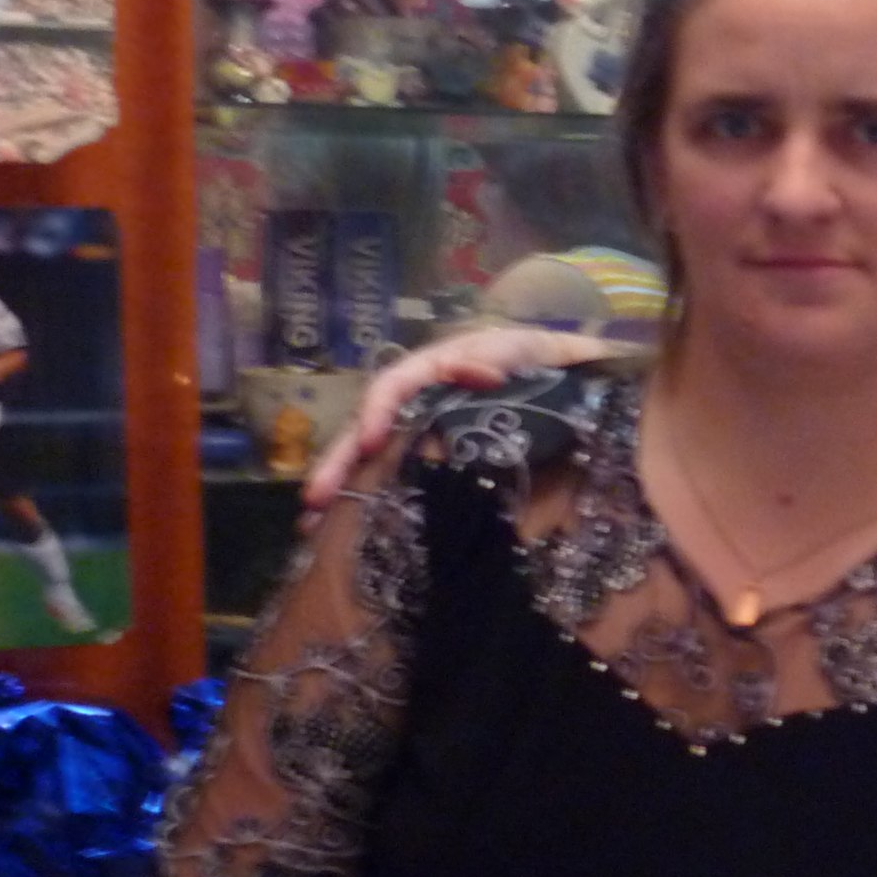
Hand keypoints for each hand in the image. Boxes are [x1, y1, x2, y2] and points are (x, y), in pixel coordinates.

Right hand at [300, 325, 615, 511]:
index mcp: (435, 368)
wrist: (564, 375)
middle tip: (316, 501)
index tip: (370, 443)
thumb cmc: (542, 358)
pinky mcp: (430, 452)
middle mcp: (417, 396)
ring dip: (342, 486)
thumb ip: (499, 356)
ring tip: (313, 524)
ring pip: (371, 453)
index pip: (395, 385)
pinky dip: (367, 496)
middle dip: (340, 462)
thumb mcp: (526, 349)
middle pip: (370, 425)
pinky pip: (393, 473)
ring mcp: (419, 425)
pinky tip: (340, 528)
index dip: (379, 411)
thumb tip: (473, 372)